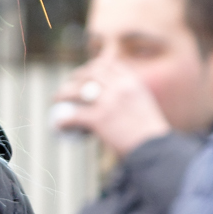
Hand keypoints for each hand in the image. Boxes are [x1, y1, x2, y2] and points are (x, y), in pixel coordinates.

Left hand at [51, 59, 170, 157]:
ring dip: (63, 93)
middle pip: (91, 73)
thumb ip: (130, 99)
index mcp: (132, 82)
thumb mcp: (144, 106)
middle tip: (68, 84)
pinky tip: (58, 125)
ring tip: (56, 99)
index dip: (93, 66)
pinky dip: (63, 120)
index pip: (109, 64)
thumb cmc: (151, 134)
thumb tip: (113, 100)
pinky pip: (74, 116)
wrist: (156, 149)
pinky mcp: (99, 118)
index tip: (86, 72)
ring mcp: (109, 101)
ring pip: (77, 90)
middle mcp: (120, 87)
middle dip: (76, 76)